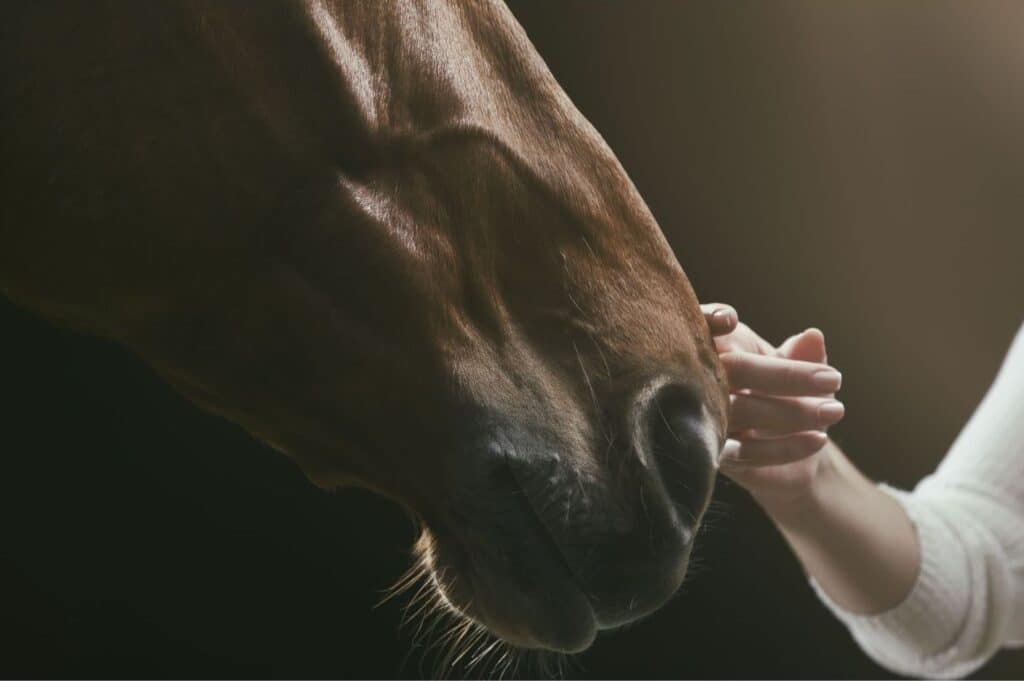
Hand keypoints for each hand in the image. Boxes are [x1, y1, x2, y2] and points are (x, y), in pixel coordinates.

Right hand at [701, 304, 844, 509]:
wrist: (791, 445)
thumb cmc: (786, 391)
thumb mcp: (798, 367)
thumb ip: (803, 353)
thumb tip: (813, 336)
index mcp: (716, 346)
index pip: (703, 325)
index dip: (710, 317)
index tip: (732, 320)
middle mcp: (702, 380)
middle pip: (735, 369)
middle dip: (786, 375)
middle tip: (834, 379)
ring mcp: (705, 418)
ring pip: (742, 411)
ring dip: (792, 412)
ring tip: (834, 410)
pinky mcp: (717, 455)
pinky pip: (746, 452)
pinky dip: (785, 447)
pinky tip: (818, 439)